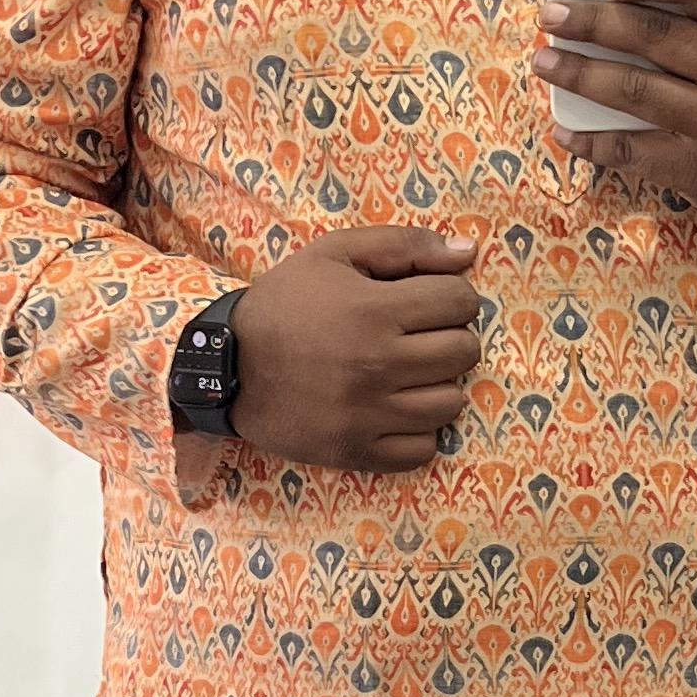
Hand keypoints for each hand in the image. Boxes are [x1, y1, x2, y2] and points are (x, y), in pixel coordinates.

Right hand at [227, 226, 482, 472]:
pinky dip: (418, 431)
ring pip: (451, 404)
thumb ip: (404, 244)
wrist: (226, 365)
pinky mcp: (357, 451)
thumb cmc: (285, 303)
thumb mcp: (334, 254)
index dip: (454, 296)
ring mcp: (368, 414)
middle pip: (464, 352)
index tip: (430, 302)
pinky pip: (423, 449)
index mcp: (373, 310)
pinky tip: (395, 409)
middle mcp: (377, 364)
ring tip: (409, 374)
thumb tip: (469, 252)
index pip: (461, 301)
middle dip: (451, 337)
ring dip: (438, 385)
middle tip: (421, 337)